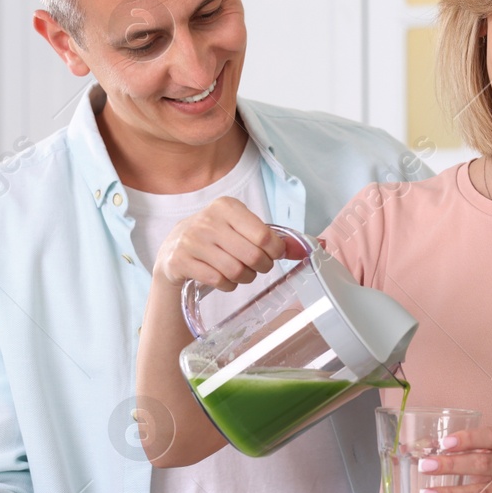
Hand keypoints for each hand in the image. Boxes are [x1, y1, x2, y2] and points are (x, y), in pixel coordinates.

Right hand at [151, 196, 301, 289]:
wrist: (174, 248)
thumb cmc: (218, 237)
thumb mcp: (243, 229)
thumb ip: (276, 238)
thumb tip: (316, 244)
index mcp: (227, 206)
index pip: (263, 235)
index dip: (275, 252)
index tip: (274, 254)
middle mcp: (208, 220)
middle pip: (252, 256)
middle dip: (262, 267)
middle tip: (259, 266)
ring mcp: (192, 241)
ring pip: (235, 271)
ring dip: (245, 278)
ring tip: (242, 272)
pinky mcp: (181, 260)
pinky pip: (218, 281)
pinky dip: (227, 285)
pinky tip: (224, 278)